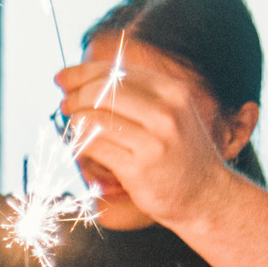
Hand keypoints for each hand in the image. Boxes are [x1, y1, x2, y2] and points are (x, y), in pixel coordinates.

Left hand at [56, 57, 234, 228]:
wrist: (205, 195)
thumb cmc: (179, 153)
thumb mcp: (169, 113)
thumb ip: (134, 94)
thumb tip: (79, 80)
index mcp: (172, 91)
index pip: (116, 71)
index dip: (82, 72)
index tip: (62, 78)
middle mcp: (165, 112)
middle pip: (101, 90)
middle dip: (75, 96)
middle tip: (66, 106)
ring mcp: (153, 142)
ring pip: (93, 118)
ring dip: (75, 122)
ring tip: (76, 129)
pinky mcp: (138, 169)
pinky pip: (94, 147)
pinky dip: (80, 145)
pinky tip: (83, 148)